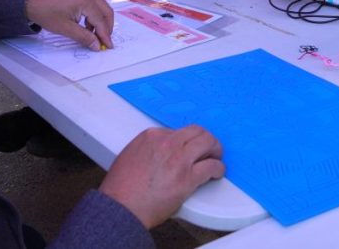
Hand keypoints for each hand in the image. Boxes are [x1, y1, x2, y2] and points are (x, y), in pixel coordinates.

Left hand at [24, 0, 113, 49]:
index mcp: (86, 0)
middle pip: (106, 11)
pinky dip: (94, 15)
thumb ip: (84, 37)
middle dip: (107, 27)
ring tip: (93, 35)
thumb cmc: (47, 14)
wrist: (32, 1)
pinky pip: (95, 4)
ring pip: (102, 7)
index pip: (100, 20)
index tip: (108, 46)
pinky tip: (87, 25)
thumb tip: (97, 46)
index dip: (105, 35)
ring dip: (101, 21)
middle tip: (104, 41)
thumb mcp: (66, 28)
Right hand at [100, 124, 224, 228]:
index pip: (178, 131)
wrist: (121, 207)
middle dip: (206, 139)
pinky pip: (211, 166)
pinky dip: (218, 168)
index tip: (190, 149)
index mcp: (152, 136)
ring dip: (215, 150)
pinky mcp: (187, 178)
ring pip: (208, 142)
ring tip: (216, 158)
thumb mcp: (130, 155)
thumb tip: (161, 154)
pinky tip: (217, 173)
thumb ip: (148, 149)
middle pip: (197, 131)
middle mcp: (167, 143)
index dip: (186, 141)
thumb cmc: (121, 188)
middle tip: (210, 149)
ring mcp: (179, 159)